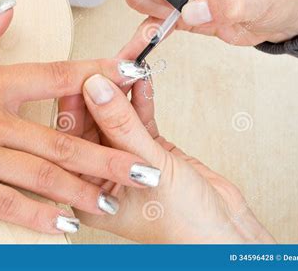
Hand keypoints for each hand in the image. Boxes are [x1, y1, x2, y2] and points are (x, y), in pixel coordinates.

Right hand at [0, 0, 158, 234]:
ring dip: (83, 192)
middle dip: (109, 156)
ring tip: (116, 203)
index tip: (134, 80)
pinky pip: (4, 204)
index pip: (59, 77)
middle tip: (145, 170)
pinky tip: (65, 226)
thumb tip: (8, 8)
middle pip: (64, 140)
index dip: (101, 77)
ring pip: (42, 176)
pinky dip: (37, 217)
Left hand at [60, 75, 274, 242]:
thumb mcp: (148, 169)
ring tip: (130, 63)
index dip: (79, 102)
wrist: (226, 234)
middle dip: (104, 90)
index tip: (87, 73)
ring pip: (118, 118)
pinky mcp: (148, 151)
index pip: (71, 138)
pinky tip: (142, 81)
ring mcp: (124, 161)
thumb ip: (120, 125)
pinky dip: (142, 101)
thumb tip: (94, 86)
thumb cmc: (184, 224)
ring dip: (124, 90)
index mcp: (85, 192)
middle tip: (111, 62)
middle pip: (94, 123)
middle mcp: (100, 175)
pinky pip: (139, 121)